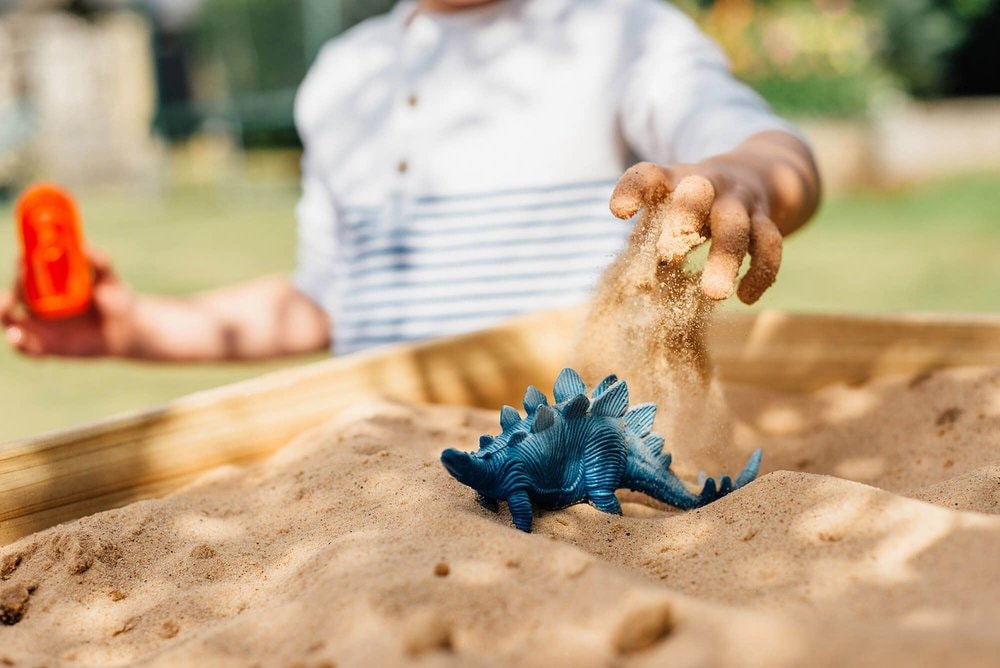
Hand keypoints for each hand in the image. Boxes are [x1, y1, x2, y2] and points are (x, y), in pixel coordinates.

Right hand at [1, 247, 136, 357]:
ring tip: (6, 305)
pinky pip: (27, 349)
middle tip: (15, 286)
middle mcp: (40, 304)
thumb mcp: (110, 279)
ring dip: (2, 313)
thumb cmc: (118, 299)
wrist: (130, 329)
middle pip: (15, 295)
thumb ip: (100, 262)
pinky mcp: (48, 347)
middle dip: (10, 290)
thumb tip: (85, 246)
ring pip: (11, 321)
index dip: (23, 264)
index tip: (24, 258)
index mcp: (50, 284)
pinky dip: (18, 344)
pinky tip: (16, 337)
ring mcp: (42, 327)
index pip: (27, 272)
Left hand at [610, 160, 782, 303]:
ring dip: (725, 259)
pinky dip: (761, 272)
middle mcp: (710, 183)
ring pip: (738, 226)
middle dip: (684, 218)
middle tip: (667, 257)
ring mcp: (741, 200)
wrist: (759, 172)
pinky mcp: (766, 219)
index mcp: (676, 178)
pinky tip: (745, 297)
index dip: (634, 190)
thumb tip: (636, 285)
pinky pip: (770, 245)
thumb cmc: (695, 202)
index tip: (619, 212)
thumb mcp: (670, 206)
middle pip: (699, 192)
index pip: (650, 175)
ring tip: (714, 294)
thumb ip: (650, 238)